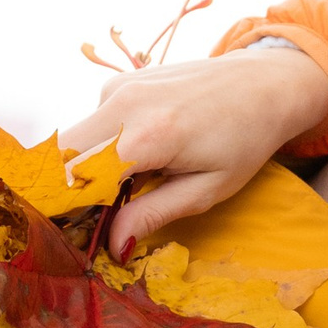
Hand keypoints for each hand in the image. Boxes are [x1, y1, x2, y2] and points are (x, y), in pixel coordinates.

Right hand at [57, 49, 327, 258]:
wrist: (265, 82)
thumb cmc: (245, 139)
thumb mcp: (207, 189)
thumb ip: (154, 215)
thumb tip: (112, 246)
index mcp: (146, 135)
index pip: (75, 177)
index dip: (66, 209)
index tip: (72, 234)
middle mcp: (123, 103)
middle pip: (62, 155)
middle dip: (68, 190)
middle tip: (94, 217)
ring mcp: (118, 86)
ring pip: (75, 139)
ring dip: (88, 167)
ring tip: (133, 183)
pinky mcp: (120, 80)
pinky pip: (93, 122)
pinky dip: (104, 145)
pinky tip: (140, 154)